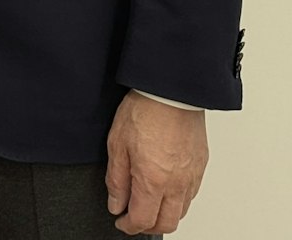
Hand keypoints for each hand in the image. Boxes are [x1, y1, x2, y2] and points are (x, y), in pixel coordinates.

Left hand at [104, 91, 207, 233]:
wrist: (171, 92)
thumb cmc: (144, 111)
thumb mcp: (117, 144)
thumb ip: (117, 179)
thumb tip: (116, 204)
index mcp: (153, 180)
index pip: (144, 219)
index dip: (129, 226)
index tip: (120, 221)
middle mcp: (177, 183)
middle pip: (167, 223)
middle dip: (148, 226)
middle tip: (133, 218)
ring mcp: (192, 176)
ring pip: (182, 211)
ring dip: (164, 214)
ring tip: (147, 204)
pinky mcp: (201, 166)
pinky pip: (191, 194)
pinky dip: (178, 201)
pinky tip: (165, 190)